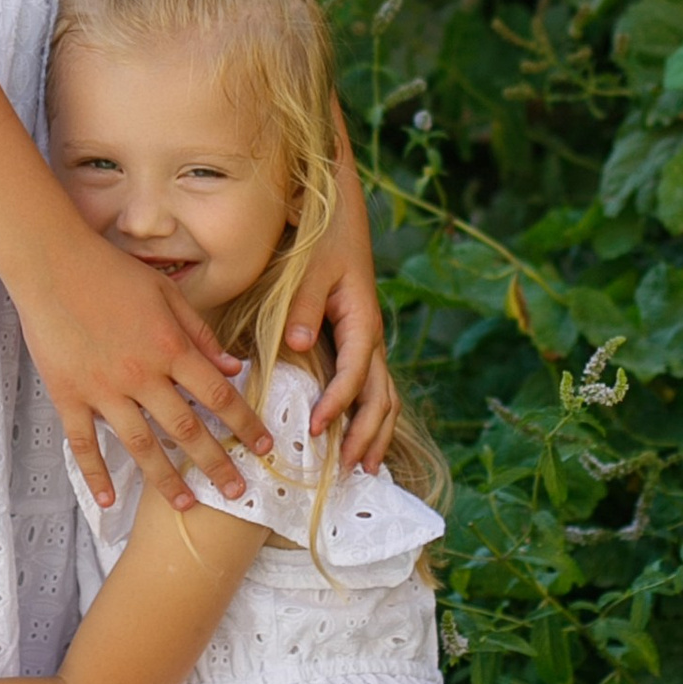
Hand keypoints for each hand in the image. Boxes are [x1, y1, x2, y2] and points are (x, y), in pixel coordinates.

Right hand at [17, 225, 275, 514]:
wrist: (50, 262)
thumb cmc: (111, 271)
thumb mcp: (166, 292)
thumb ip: (201, 333)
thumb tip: (234, 368)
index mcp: (170, 347)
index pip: (217, 395)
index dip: (245, 423)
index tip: (264, 447)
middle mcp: (141, 375)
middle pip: (186, 428)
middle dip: (216, 463)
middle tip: (236, 492)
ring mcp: (102, 389)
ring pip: (141, 445)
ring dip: (166, 479)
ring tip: (186, 504)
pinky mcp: (68, 395)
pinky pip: (83, 443)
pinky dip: (96, 474)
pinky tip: (108, 499)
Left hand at [282, 125, 395, 472]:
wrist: (340, 215)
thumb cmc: (322, 241)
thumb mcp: (311, 269)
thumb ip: (304, 306)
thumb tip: (298, 343)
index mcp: (362, 322)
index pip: (354, 375)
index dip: (337, 405)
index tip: (316, 430)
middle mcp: (371, 337)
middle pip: (379, 397)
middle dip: (366, 435)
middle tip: (346, 469)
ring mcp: (369, 342)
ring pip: (384, 397)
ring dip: (376, 433)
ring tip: (364, 469)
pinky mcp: (359, 342)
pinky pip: (373, 387)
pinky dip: (371, 417)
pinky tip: (360, 440)